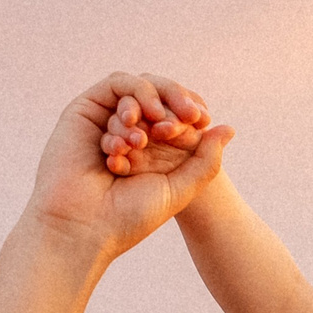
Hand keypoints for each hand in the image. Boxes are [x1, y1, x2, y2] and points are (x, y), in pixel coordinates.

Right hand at [25, 71, 231, 255]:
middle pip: (159, 95)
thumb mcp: (178, 189)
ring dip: (154, 101)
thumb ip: (205, 161)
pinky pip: (116, 85)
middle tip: (190, 116)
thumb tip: (229, 128)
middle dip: (178, 100)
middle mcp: (128, 132)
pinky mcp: (85, 110)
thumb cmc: (127, 217)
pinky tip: (136, 123)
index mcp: (150, 150)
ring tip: (153, 132)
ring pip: (138, 87)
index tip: (203, 122)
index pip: (177, 115)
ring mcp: (106, 119)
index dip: (192, 112)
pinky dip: (133, 95)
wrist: (83, 228)